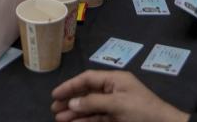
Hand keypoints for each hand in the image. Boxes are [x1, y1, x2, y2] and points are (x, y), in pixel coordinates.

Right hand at [51, 70, 189, 121]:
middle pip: (87, 92)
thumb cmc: (142, 111)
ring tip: (59, 119)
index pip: (87, 79)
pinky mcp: (117, 118)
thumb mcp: (118, 104)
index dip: (70, 85)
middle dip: (70, 100)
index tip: (55, 95)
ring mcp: (115, 105)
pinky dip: (85, 120)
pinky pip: (97, 117)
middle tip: (54, 108)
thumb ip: (94, 102)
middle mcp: (113, 90)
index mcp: (115, 79)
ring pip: (90, 107)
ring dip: (75, 112)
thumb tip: (72, 103)